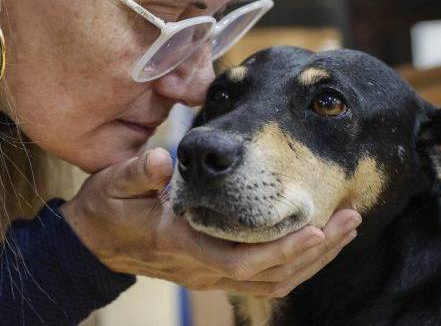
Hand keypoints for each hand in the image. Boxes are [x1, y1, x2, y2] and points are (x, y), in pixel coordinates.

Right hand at [61, 148, 360, 298]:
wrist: (90, 243)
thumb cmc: (105, 208)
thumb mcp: (112, 183)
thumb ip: (138, 172)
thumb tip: (162, 158)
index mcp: (182, 244)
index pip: (241, 258)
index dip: (282, 249)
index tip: (316, 228)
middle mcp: (202, 268)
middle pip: (271, 275)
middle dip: (316, 251)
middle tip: (351, 218)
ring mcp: (210, 274)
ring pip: (273, 282)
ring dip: (314, 260)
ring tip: (346, 228)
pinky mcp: (215, 270)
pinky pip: (264, 278)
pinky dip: (296, 263)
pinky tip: (316, 241)